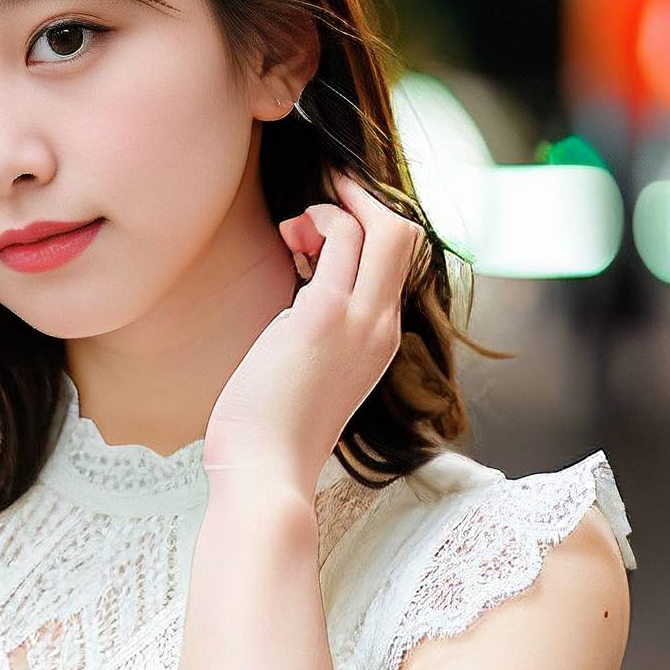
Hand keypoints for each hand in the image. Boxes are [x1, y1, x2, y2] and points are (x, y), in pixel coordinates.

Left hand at [203, 167, 425, 499]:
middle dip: (363, 200)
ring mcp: (359, 321)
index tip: (321, 231)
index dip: (365, 234)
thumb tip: (294, 310)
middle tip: (323, 196)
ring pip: (383, 227)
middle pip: (404, 236)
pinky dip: (319, 217)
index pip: (394, 267)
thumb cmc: (271, 434)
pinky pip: (341, 236)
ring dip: (336, 206)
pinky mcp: (324, 314)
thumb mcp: (306, 378)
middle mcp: (381, 329)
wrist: (265, 474)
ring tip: (296, 231)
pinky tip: (291, 235)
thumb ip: (315, 340)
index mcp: (378, 345)